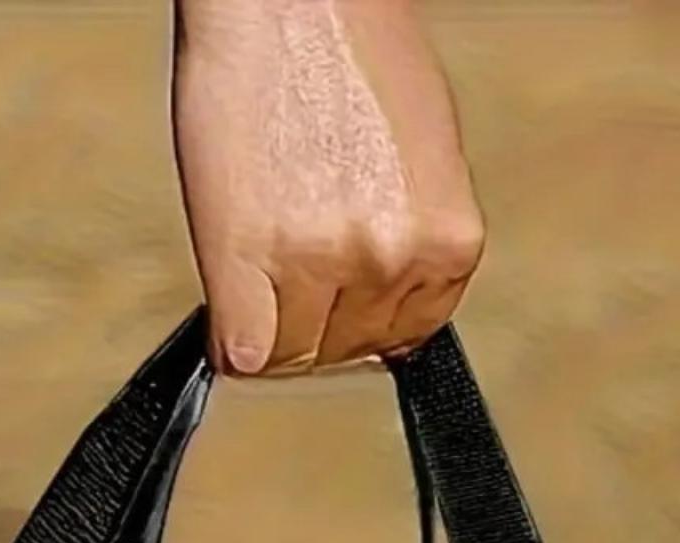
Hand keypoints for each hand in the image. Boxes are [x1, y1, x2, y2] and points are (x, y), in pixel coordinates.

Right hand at [172, 0, 484, 375]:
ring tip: (262, 251)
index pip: (398, 342)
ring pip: (289, 356)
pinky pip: (242, 354)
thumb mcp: (421, 157)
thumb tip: (377, 307)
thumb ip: (412, 239)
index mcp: (449, 241)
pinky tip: (231, 296)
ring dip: (267, 324)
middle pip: (341, 352)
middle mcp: (392, 258)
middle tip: (286, 261)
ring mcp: (323, 261)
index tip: (329, 299)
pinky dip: (231, 341)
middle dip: (310, 320)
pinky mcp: (250, 255)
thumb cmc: (347, 50)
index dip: (355, 322)